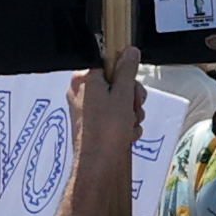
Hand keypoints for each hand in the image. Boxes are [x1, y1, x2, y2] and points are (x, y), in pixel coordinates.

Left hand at [69, 48, 145, 202]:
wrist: (98, 164)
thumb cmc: (108, 129)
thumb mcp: (123, 95)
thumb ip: (128, 71)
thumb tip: (130, 50)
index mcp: (84, 79)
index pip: (111, 66)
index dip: (127, 77)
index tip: (133, 90)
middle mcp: (81, 91)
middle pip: (116, 84)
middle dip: (131, 98)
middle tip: (135, 109)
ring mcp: (85, 108)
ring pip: (118, 101)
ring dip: (130, 113)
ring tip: (129, 125)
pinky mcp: (90, 123)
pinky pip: (113, 116)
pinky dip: (123, 125)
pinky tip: (126, 134)